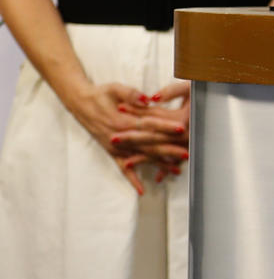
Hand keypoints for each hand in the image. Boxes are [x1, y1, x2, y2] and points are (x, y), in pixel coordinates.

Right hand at [62, 81, 187, 194]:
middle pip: (148, 144)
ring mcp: (116, 146)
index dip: (165, 126)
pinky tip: (141, 190)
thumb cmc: (101, 95)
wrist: (81, 104)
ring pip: (140, 157)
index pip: (148, 125)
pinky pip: (123, 168)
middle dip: (168, 149)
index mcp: (122, 120)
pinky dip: (132, 179)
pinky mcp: (112, 151)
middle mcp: (119, 137)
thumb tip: (146, 98)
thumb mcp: (115, 89)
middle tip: (186, 153)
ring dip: (158, 164)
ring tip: (176, 170)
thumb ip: (130, 94)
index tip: (181, 128)